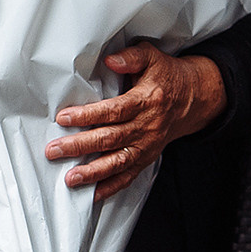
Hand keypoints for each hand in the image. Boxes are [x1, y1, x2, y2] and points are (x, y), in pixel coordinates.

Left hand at [46, 43, 225, 200]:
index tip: (64, 118)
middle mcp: (147, 126)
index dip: (88, 115)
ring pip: (119, 161)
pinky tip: (94, 194)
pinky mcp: (147, 157)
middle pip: (111, 138)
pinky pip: (130, 175)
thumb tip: (111, 60)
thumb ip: (132, 57)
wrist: (196, 98)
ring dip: (93, 172)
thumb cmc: (167, 76)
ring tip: (70, 178)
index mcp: (146, 101)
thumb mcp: (153, 58)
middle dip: (80, 146)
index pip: (113, 111)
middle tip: (54, 150)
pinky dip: (112, 186)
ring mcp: (147, 145)